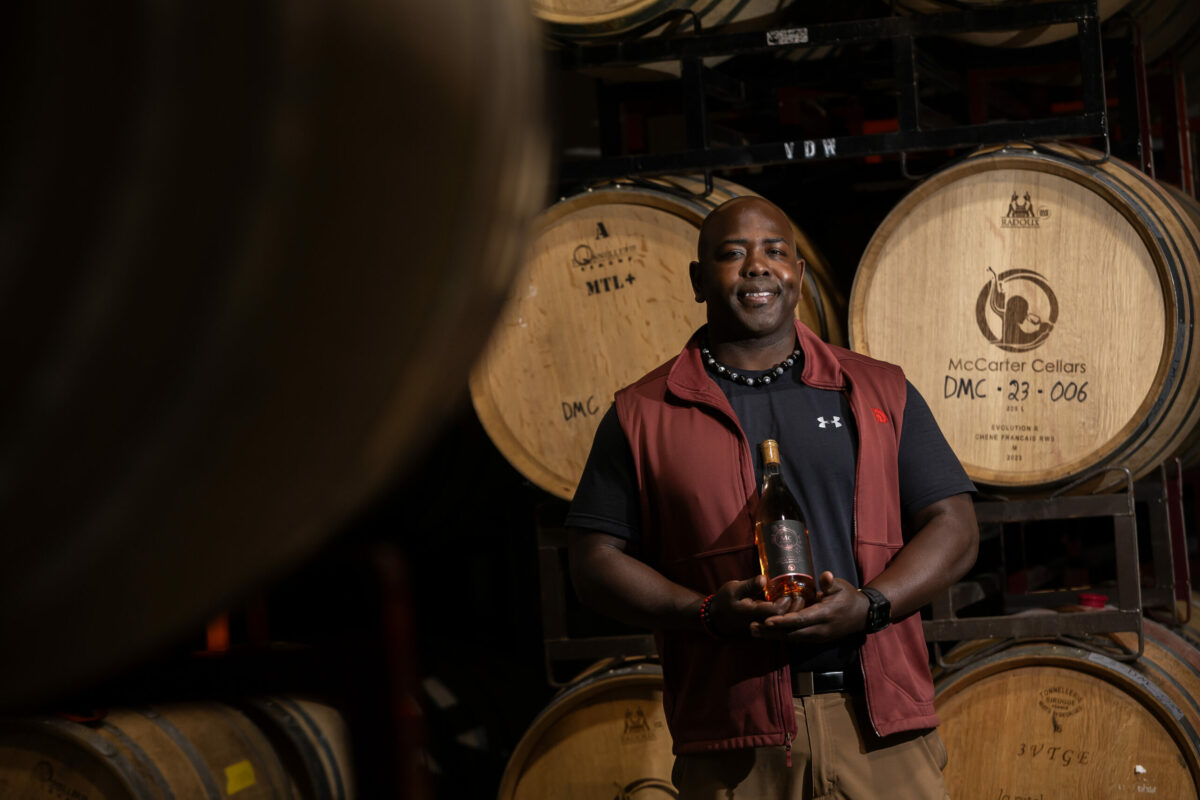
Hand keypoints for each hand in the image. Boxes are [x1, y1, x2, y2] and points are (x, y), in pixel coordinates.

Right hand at [705, 575, 794, 636]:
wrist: (716, 618)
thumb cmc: (724, 601)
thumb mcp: (733, 589)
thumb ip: (749, 585)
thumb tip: (763, 579)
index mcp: (753, 612)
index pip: (776, 611)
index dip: (786, 601)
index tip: (790, 589)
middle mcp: (761, 621)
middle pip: (784, 619)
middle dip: (795, 608)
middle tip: (801, 595)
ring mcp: (763, 626)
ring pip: (783, 623)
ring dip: (793, 612)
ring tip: (799, 599)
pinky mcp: (764, 626)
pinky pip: (779, 622)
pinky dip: (788, 615)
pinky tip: (793, 606)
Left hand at [747, 572, 868, 642]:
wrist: (862, 615)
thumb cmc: (849, 597)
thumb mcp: (841, 587)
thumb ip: (830, 583)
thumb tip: (825, 576)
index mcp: (825, 615)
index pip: (801, 619)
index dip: (783, 621)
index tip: (767, 620)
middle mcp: (820, 629)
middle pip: (792, 633)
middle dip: (771, 631)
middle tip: (752, 627)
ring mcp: (818, 637)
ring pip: (792, 638)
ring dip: (773, 636)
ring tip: (753, 631)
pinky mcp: (816, 639)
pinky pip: (796, 639)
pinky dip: (781, 636)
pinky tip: (767, 633)